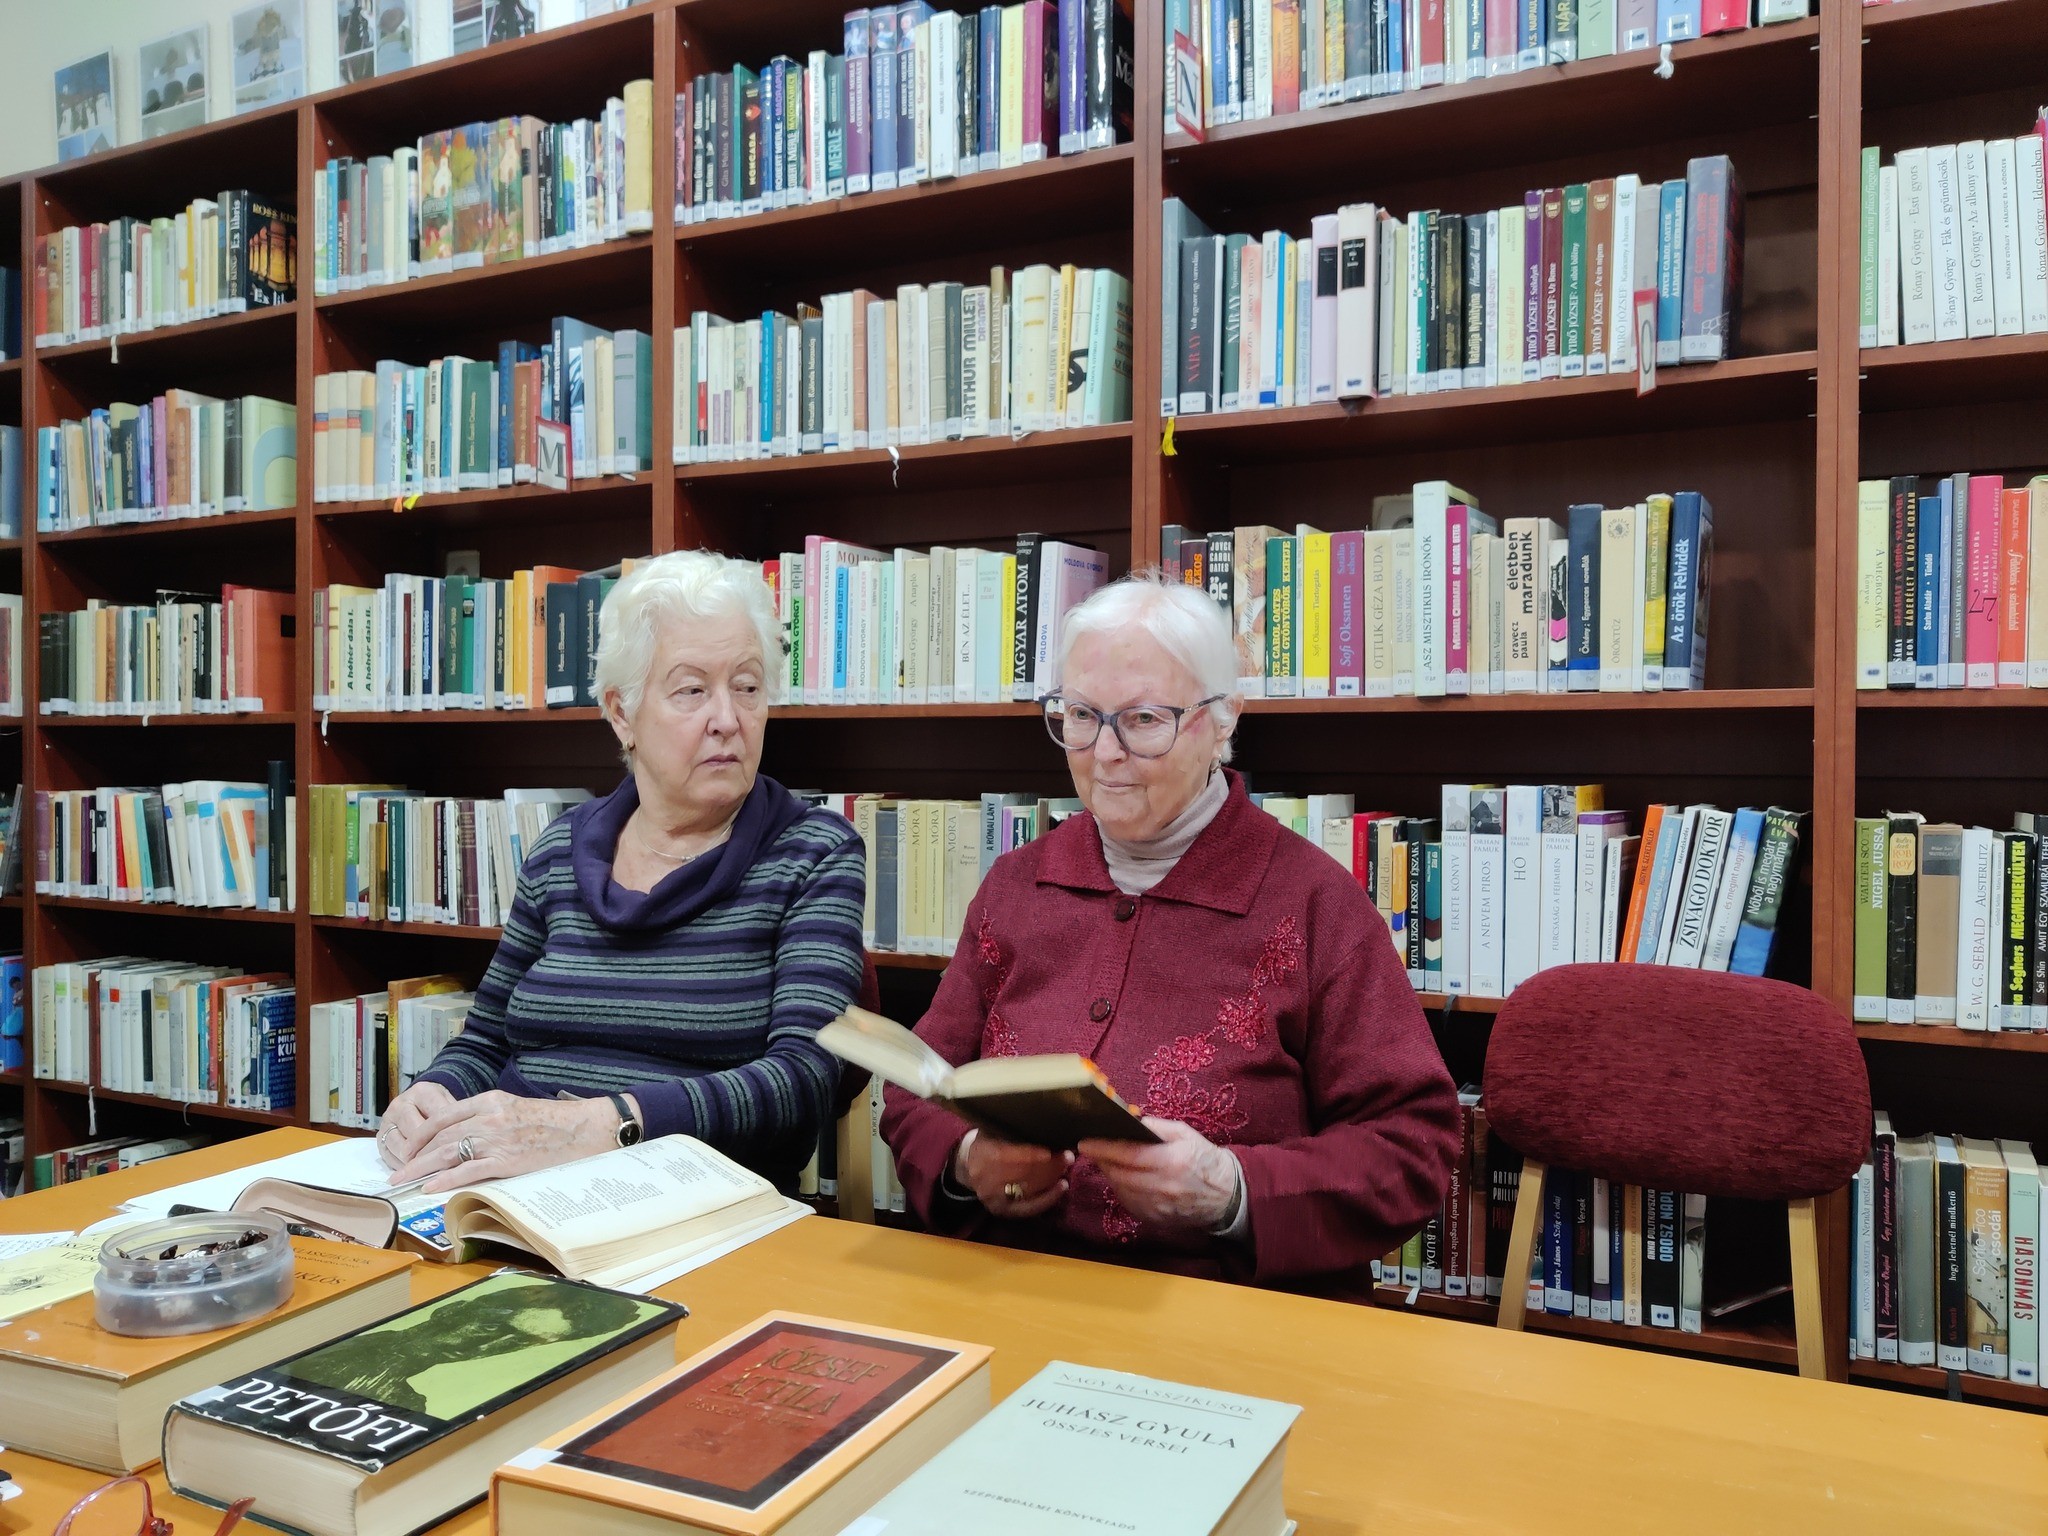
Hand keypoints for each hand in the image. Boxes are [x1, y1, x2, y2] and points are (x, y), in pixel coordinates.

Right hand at [376, 1080, 458, 1168]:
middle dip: (431, 1151)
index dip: (448, 1136)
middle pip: (416, 1132)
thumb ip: (457, 1120)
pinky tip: (417, 1172)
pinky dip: (404, 1166)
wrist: (418, 1105)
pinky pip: (390, 1156)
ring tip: (432, 1172)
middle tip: (445, 1167)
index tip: (460, 1151)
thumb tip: (466, 1142)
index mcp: (423, 1092)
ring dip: (416, 1162)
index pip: (437, 1116)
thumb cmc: (439, 1107)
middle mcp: (401, 1104)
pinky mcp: (380, 1138)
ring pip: (401, 1146)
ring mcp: (388, 1121)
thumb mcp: (452, 1105)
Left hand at [387, 1090, 625, 1193]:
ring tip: (404, 1181)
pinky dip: (445, 1179)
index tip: (408, 1148)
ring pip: (447, 1152)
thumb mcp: (517, 1109)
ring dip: (421, 1168)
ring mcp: (497, 1139)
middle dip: (414, 1154)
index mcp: (491, 1100)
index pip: (444, 1116)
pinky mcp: (507, 1160)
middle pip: (440, 1135)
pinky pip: (468, 1170)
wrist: (587, 1129)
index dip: (421, 1133)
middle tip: (397, 1171)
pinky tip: (431, 1187)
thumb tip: (467, 1137)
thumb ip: (491, 1118)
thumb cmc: (557, 1122)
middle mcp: (489, 1116)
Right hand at [954, 1129, 1072, 1218]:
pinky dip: (1048, 1198)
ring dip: (1051, 1178)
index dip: (1028, 1154)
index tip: (1049, 1150)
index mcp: (980, 1153)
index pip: (1005, 1155)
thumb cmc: (987, 1141)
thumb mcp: (992, 1129)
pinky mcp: (1002, 1211)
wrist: (968, 1165)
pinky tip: (1062, 1187)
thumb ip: (1010, 1129)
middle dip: (1047, 1165)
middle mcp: (983, 1179)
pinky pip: (1028, 1208)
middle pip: (1020, 1173)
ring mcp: (992, 1197)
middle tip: (1067, 1156)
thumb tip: (1042, 1122)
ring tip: (1066, 1166)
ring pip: (1027, 1189)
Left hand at [1078, 1118, 1241, 1231]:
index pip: (1129, 1155)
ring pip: (1120, 1189)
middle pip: (1119, 1174)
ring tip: (1109, 1161)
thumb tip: (1129, 1121)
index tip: (1085, 1142)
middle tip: (1093, 1149)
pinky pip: (1128, 1202)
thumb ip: (1156, 1127)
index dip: (1104, 1149)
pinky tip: (1124, 1178)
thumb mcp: (1185, 1134)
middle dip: (1102, 1161)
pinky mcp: (1154, 1219)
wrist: (1225, 1195)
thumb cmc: (1204, 1159)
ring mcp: (1158, 1206)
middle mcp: (1163, 1186)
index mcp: (1172, 1161)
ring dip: (1110, 1174)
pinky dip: (1121, 1189)